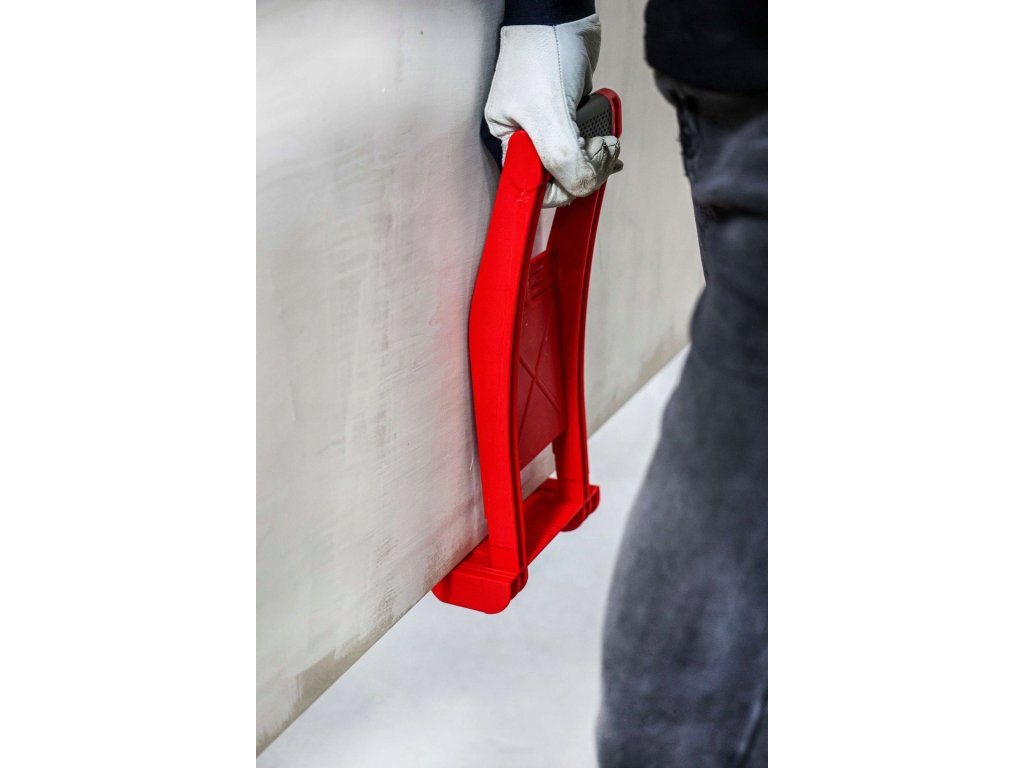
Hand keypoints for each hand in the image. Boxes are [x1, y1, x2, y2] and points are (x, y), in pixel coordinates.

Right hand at [484, 14, 621, 207]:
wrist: (563, 14)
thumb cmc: (543, 51)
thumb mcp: (548, 113)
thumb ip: (561, 158)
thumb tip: (579, 187)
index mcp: (510, 141)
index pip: (533, 188)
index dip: (560, 189)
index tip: (581, 175)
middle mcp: (528, 138)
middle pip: (560, 177)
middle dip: (586, 169)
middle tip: (600, 151)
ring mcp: (551, 128)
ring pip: (577, 162)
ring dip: (597, 157)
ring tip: (607, 141)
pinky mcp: (570, 117)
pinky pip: (587, 144)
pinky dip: (601, 143)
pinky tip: (608, 135)